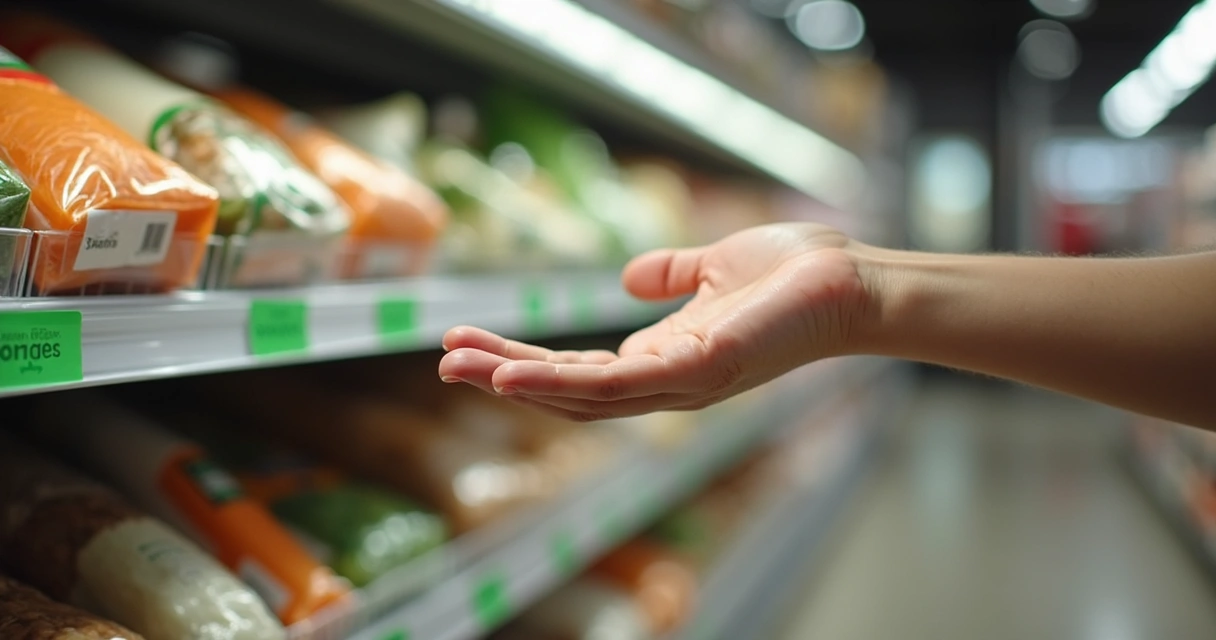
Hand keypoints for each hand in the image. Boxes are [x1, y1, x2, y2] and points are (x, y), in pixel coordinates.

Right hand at [438, 223, 877, 420]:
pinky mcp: (699, 371)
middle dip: (504, 378)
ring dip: (516, 383)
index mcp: (664, 358)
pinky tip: (512, 375)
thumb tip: (629, 277)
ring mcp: (681, 383)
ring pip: (582, 395)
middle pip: (569, 390)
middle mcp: (666, 382)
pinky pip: (618, 388)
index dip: (523, 360)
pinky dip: (562, 386)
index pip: (579, 369)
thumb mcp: (715, 266)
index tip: (471, 343)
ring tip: (458, 367)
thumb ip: (671, 275)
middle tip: (445, 362)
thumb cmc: (795, 275)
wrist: (855, 280)